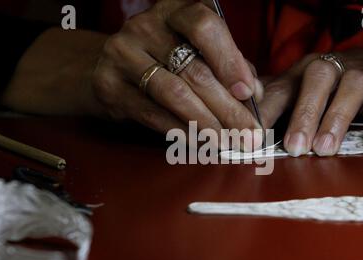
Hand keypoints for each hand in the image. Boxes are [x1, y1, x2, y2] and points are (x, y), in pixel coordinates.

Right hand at [92, 0, 262, 145]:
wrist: (110, 65)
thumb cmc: (166, 58)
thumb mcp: (197, 50)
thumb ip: (228, 65)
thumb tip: (254, 95)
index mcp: (174, 9)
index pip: (205, 27)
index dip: (230, 61)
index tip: (249, 94)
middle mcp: (146, 25)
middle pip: (194, 70)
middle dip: (228, 109)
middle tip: (249, 136)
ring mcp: (122, 54)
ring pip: (174, 94)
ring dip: (206, 124)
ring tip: (228, 144)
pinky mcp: (108, 85)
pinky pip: (152, 114)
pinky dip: (181, 132)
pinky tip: (201, 143)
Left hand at [259, 44, 362, 156]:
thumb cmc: (342, 85)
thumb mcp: (309, 89)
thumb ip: (279, 105)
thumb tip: (242, 127)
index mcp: (307, 72)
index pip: (281, 87)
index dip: (264, 111)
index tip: (250, 139)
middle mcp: (336, 69)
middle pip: (317, 81)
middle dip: (303, 114)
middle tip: (293, 148)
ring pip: (353, 88)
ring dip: (336, 119)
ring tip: (324, 150)